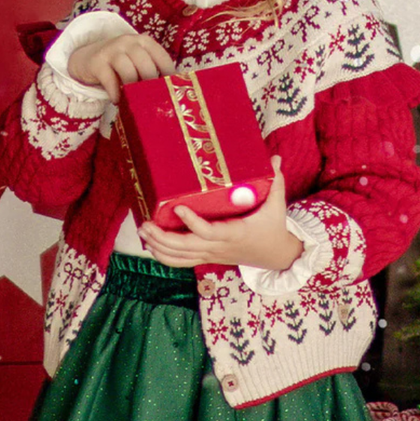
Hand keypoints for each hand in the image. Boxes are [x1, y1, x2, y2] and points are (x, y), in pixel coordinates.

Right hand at [68, 33, 175, 103]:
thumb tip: (170, 91)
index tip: (171, 91)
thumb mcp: (137, 61)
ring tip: (134, 101)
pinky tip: (117, 101)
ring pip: (128, 72)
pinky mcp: (97, 62)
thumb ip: (152, 69)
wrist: (88, 58)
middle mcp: (129, 42)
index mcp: (144, 41)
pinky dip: (115, 93)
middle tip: (151, 99)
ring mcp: (112, 50)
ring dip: (133, 89)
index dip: (168, 76)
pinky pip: (109, 80)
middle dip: (150, 85)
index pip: (162, 57)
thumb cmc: (120, 63)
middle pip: (146, 65)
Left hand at [138, 156, 302, 269]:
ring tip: (143, 231)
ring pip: (180, 257)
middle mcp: (219, 247)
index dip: (191, 223)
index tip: (177, 208)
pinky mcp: (207, 258)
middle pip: (186, 247)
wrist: (276, 256)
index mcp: (234, 233)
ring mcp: (211, 255)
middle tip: (145, 223)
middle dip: (163, 237)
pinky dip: (164, 257)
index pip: (208, 232)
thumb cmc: (273, 227)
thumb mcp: (276, 205)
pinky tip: (151, 245)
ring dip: (158, 246)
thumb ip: (275, 181)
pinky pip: (182, 262)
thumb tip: (274, 157)